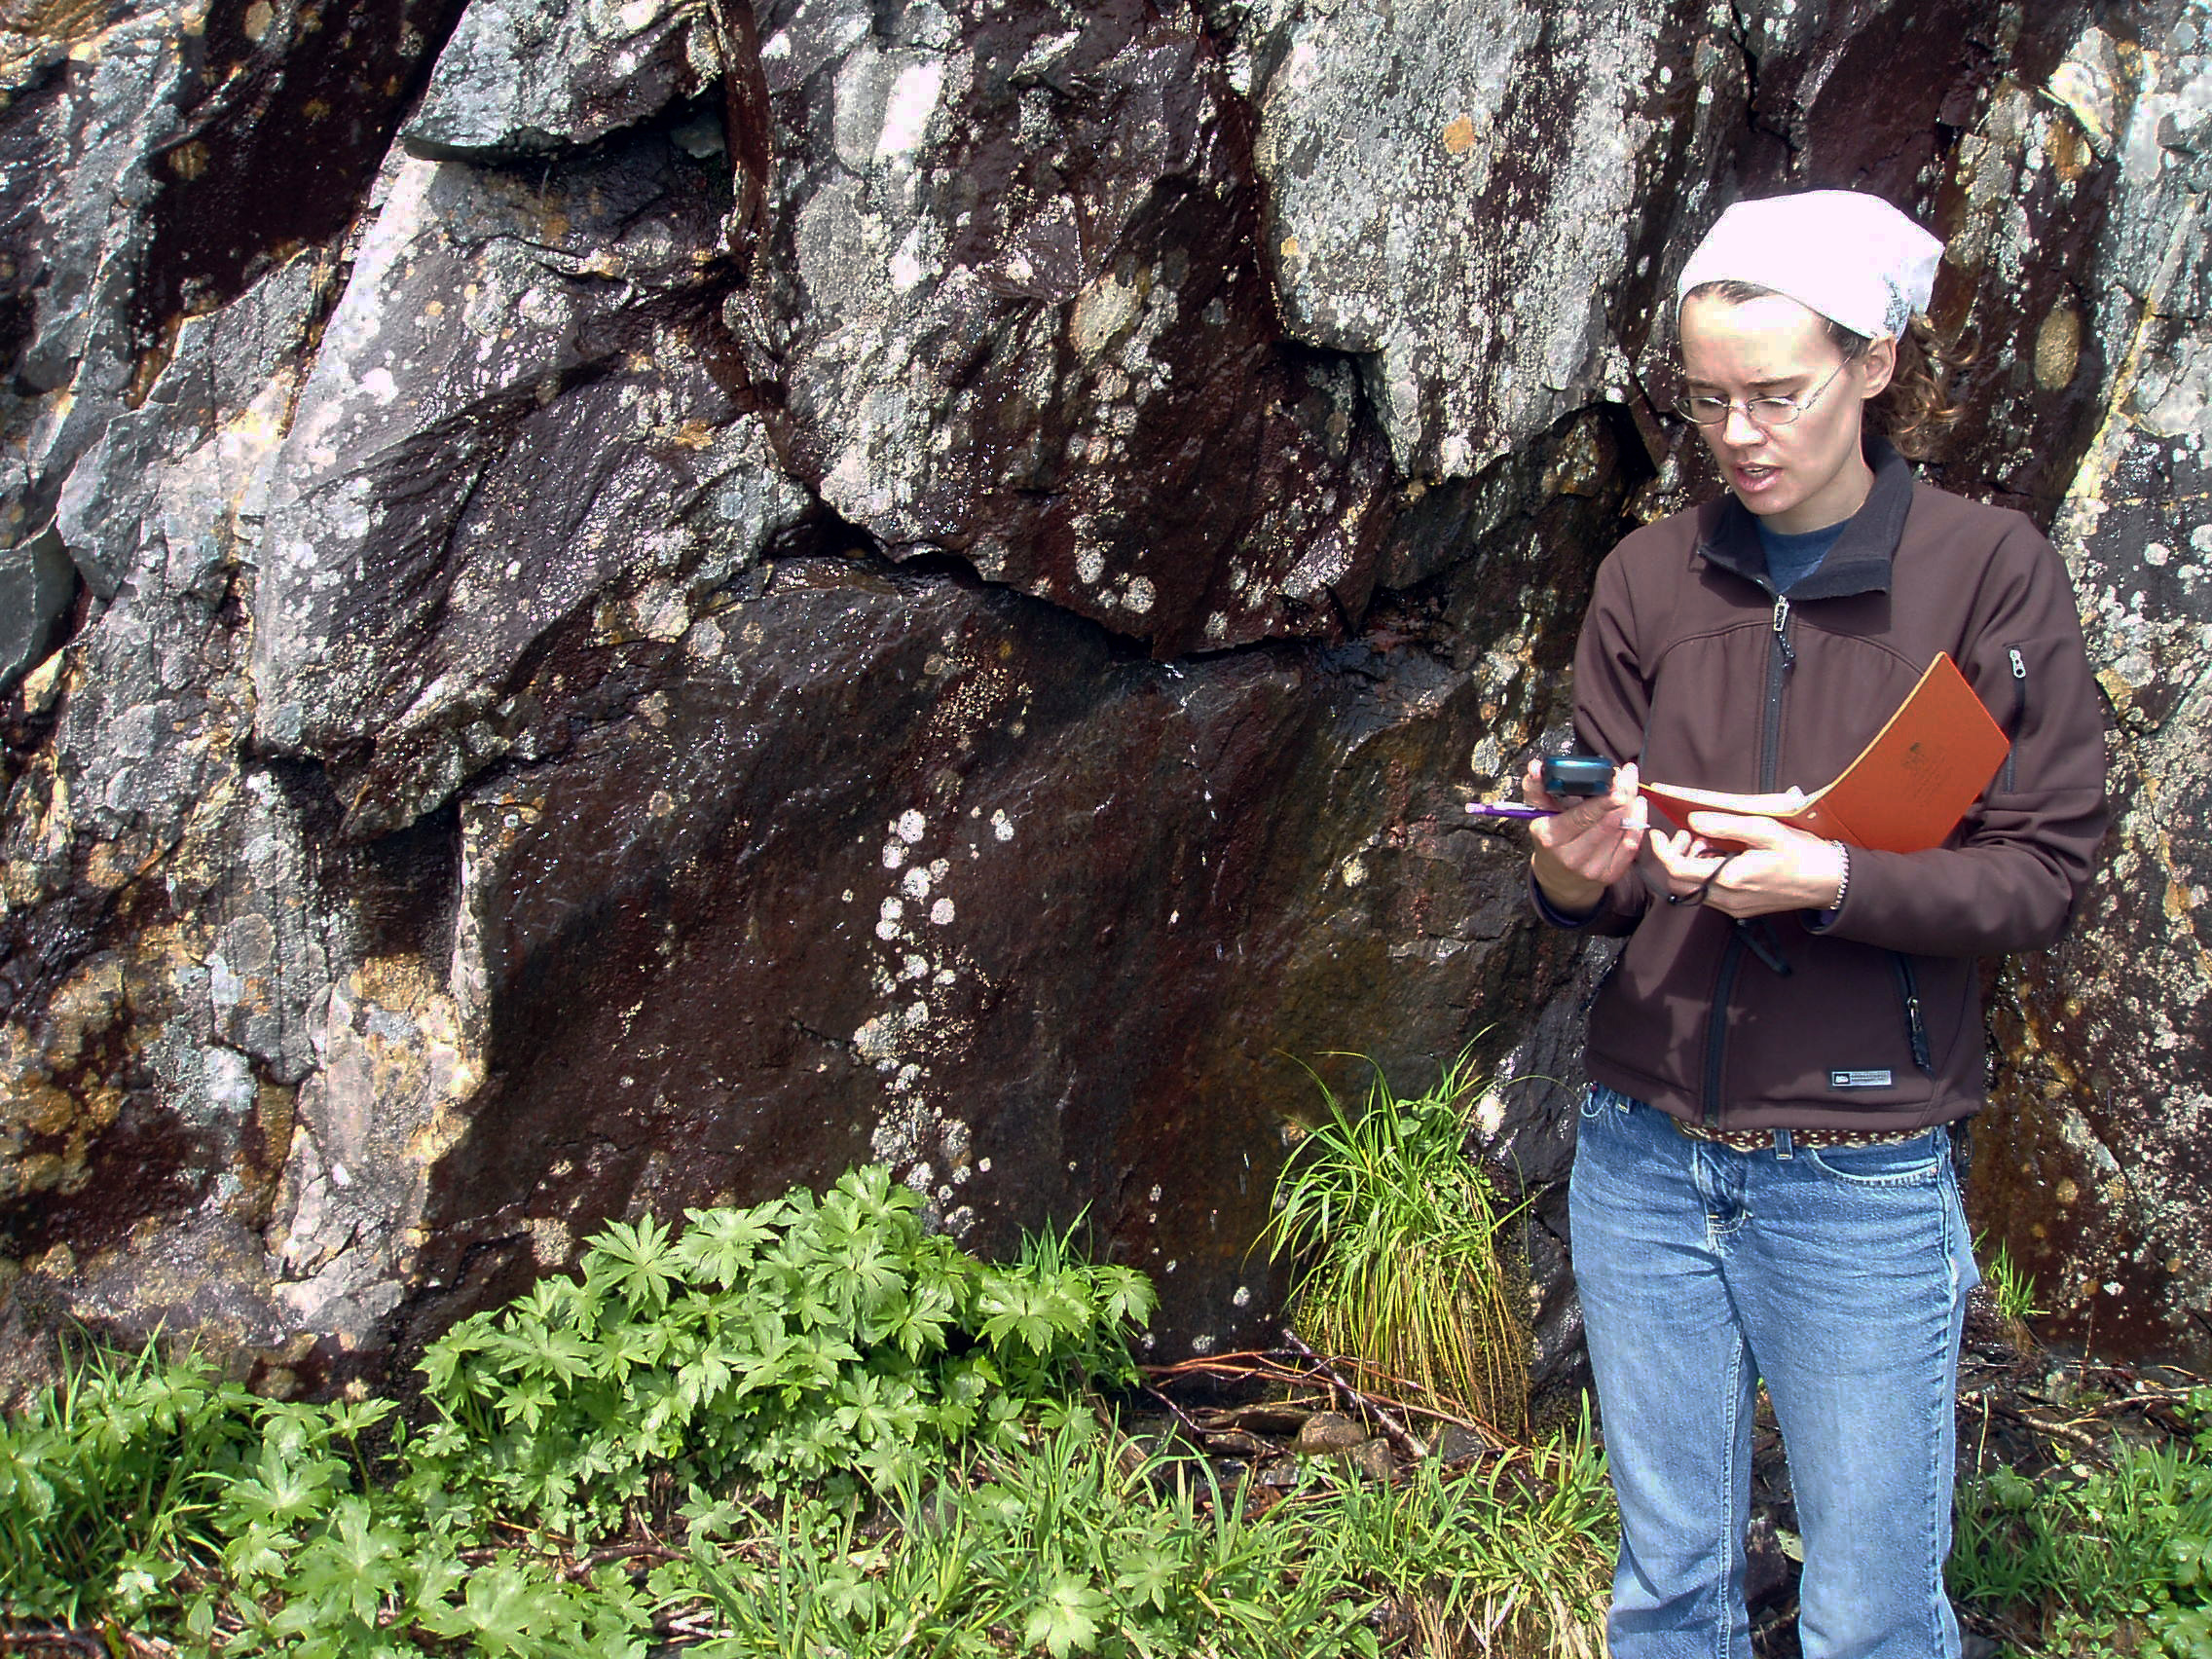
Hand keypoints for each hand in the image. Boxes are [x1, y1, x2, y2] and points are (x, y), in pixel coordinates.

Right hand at [1524, 757, 1646, 914]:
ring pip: (1621, 831)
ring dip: (1631, 805)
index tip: (1616, 780)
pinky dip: (1637, 823)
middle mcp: (1572, 856)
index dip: (1603, 799)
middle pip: (1607, 821)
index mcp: (1551, 838)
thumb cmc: (1550, 841)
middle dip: (1622, 794)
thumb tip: (1536, 766)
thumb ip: (1537, 788)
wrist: (1559, 880)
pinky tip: (1638, 807)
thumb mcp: (1538, 815)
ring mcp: (1593, 868)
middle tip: (1628, 774)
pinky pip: (1631, 846)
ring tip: (1631, 787)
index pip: (1582, 816)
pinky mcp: (1611, 875)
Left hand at [1648, 812, 1847, 917]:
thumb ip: (1725, 825)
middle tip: (1691, 835)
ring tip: (1710, 844)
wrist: (1827, 881)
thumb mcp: (1765, 829)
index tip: (1659, 833)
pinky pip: (1709, 895)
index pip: (1677, 870)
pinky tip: (1722, 858)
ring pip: (1693, 891)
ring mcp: (1733, 908)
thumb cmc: (1800, 852)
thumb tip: (1694, 820)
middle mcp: (1727, 899)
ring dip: (1691, 866)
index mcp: (1730, 879)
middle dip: (1676, 857)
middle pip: (1679, 884)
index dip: (1662, 851)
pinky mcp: (1741, 910)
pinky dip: (1705, 875)